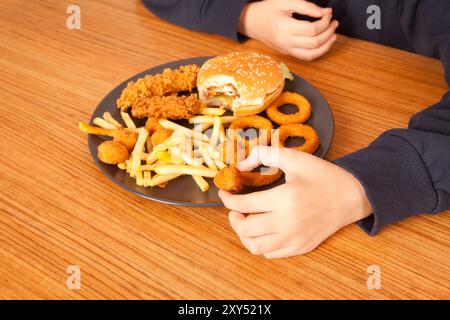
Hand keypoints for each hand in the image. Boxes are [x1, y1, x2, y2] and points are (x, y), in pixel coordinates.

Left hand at [218, 146, 371, 258]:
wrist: (351, 197)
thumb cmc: (323, 176)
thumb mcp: (295, 158)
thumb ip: (265, 154)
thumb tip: (241, 164)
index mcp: (284, 199)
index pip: (243, 205)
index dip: (228, 199)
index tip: (225, 193)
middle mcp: (287, 223)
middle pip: (245, 229)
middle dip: (233, 217)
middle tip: (236, 208)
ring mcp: (294, 239)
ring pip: (255, 246)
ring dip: (244, 234)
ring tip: (247, 220)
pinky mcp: (300, 247)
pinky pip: (270, 253)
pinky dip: (260, 243)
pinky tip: (263, 229)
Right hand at [238, 0, 338, 60]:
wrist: (252, 22)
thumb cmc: (268, 10)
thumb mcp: (285, 1)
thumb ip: (306, 6)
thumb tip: (325, 12)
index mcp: (284, 27)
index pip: (311, 29)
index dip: (324, 21)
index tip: (328, 13)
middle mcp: (285, 41)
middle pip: (314, 42)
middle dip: (328, 32)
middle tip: (333, 22)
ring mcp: (286, 49)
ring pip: (312, 54)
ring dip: (326, 45)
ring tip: (333, 34)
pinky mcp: (287, 53)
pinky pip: (306, 57)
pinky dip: (318, 52)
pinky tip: (324, 43)